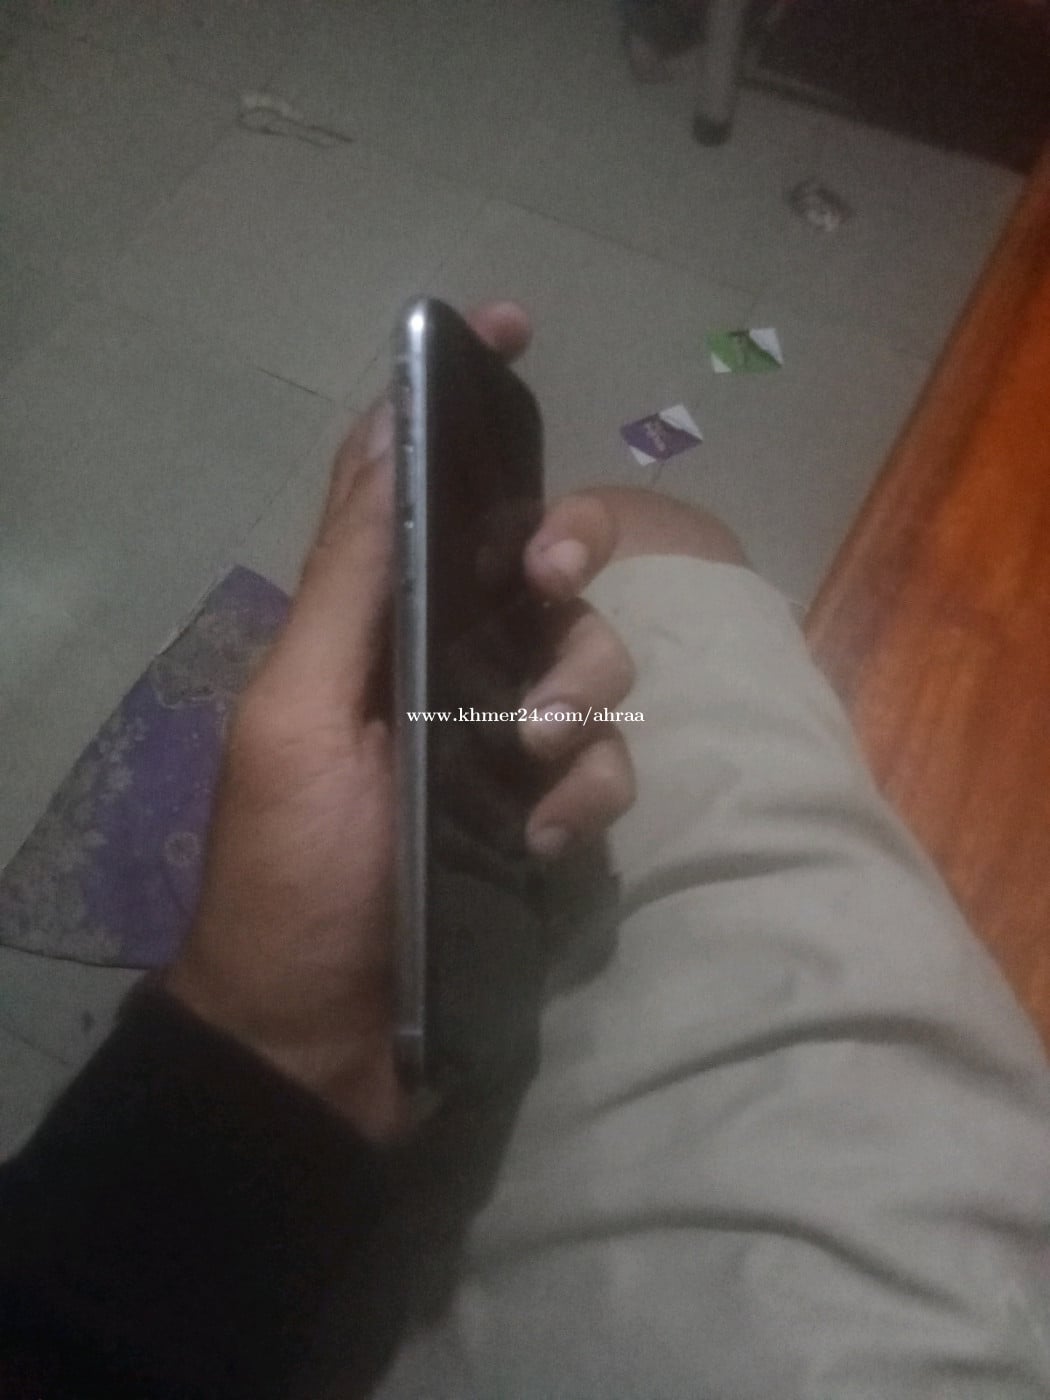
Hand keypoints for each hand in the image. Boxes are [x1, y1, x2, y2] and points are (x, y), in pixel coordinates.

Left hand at [165, 302, 637, 1142]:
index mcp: (369, 624)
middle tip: (545, 581)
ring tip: (528, 759)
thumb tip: (387, 438)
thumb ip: (348, 583)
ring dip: (580, 695)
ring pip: (594, 660)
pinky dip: (588, 795)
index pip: (409, 485)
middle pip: (538, 559)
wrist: (321, 1038)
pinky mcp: (546, 815)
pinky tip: (543, 844)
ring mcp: (502, 741)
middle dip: (564, 551)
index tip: (512, 325)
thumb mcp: (295, 715)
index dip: (454, 400)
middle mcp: (445, 664)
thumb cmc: (292, 870)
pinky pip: (607, 769)